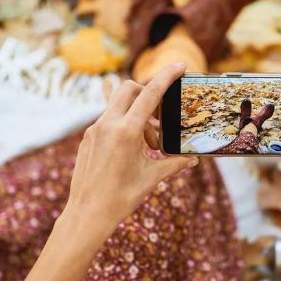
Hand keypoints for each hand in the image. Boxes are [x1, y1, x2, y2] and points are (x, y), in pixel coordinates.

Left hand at [66, 62, 197, 233]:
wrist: (87, 214)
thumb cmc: (121, 197)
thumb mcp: (152, 177)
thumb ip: (174, 163)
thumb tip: (193, 159)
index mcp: (126, 131)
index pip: (150, 93)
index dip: (166, 76)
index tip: (180, 65)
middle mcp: (108, 125)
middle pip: (129, 88)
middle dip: (148, 93)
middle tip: (161, 116)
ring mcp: (94, 130)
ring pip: (118, 106)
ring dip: (138, 115)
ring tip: (150, 144)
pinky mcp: (87, 138)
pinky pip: (109, 121)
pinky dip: (124, 126)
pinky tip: (133, 150)